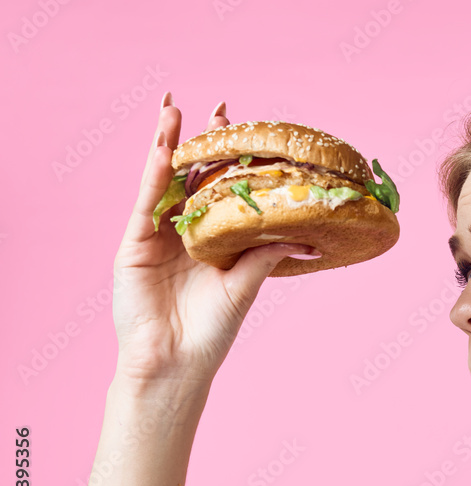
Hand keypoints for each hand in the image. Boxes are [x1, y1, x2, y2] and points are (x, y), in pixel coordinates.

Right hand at [112, 95, 315, 382]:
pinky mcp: (132, 246)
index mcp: (210, 238)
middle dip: (200, 141)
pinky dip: (154, 176)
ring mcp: (155, 236)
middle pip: (190, 176)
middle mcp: (182, 232)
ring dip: (167, 144)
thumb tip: (308, 237)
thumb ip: (268, 256)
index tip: (243, 126)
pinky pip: (146, 203)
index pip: (218, 187)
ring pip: (162, 181)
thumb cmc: (211, 332)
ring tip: (173, 108)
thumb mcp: (246, 286)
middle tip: (217, 107)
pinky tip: (162, 150)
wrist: (175, 363)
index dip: (228, 157)